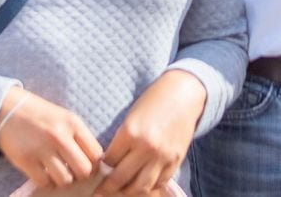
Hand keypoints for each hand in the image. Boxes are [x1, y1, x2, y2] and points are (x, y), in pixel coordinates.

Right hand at [0, 88, 103, 190]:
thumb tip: (94, 164)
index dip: (94, 164)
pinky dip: (46, 181)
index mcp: (73, 124)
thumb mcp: (66, 118)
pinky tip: (44, 173)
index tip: (86, 164)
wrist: (9, 109)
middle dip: (80, 175)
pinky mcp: (25, 160)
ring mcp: (42, 148)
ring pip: (65, 180)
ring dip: (63, 180)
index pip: (96, 154)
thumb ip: (80, 138)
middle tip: (72, 171)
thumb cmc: (42, 116)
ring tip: (57, 172)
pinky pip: (44, 182)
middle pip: (84, 170)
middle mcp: (59, 136)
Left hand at [93, 70, 205, 194]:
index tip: (96, 173)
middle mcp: (146, 147)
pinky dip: (148, 188)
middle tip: (99, 193)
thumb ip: (121, 141)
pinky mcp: (176, 161)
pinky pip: (159, 183)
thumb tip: (109, 165)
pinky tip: (141, 185)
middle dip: (107, 188)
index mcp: (130, 133)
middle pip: (121, 179)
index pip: (108, 162)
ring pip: (140, 187)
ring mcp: (163, 156)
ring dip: (127, 192)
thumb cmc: (153, 101)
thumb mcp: (131, 117)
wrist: (183, 94)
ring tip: (120, 191)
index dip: (101, 169)